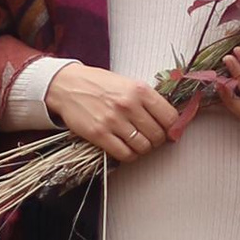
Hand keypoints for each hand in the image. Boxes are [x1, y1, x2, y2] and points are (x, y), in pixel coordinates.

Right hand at [44, 62, 186, 162]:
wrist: (67, 86)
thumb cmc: (98, 84)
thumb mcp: (127, 83)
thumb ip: (148, 99)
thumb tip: (170, 120)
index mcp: (140, 90)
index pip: (170, 117)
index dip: (172, 128)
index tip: (169, 131)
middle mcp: (129, 105)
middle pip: (158, 135)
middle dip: (157, 140)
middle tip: (150, 137)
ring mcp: (114, 120)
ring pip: (143, 147)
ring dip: (143, 149)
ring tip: (137, 143)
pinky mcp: (99, 134)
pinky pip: (125, 154)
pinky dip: (129, 155)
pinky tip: (126, 148)